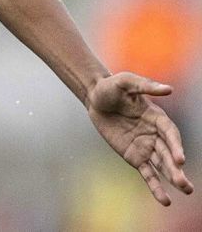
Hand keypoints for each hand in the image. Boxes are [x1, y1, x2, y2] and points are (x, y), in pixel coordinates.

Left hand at [87, 71, 193, 205]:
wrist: (95, 97)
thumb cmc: (111, 87)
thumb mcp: (125, 81)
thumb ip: (145, 86)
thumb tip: (168, 89)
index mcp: (157, 117)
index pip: (170, 133)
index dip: (176, 145)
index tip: (180, 159)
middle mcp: (155, 134)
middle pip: (169, 153)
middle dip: (176, 168)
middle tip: (184, 183)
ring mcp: (146, 147)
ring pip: (162, 165)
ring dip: (172, 177)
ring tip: (185, 189)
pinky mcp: (135, 157)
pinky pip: (147, 173)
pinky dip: (155, 186)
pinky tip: (164, 200)